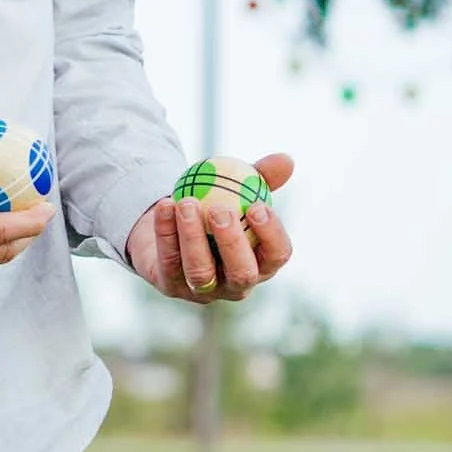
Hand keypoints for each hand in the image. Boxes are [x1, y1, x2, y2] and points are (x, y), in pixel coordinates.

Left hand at [127, 153, 295, 303]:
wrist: (172, 227)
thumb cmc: (217, 207)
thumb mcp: (239, 190)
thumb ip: (261, 177)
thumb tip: (286, 159)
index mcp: (261, 263)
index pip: (277, 255)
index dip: (272, 234)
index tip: (258, 205)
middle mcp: (236, 284)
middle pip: (242, 273)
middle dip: (232, 243)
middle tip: (221, 210)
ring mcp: (204, 291)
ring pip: (200, 271)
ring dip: (192, 236)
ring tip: (187, 202)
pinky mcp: (172, 286)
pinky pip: (168, 260)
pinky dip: (165, 232)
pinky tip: (165, 205)